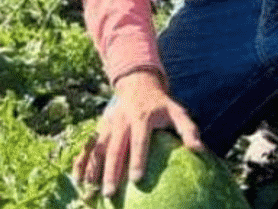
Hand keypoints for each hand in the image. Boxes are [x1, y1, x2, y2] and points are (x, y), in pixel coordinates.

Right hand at [71, 69, 202, 197]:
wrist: (138, 84)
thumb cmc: (161, 105)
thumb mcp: (177, 112)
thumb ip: (188, 130)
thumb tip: (199, 149)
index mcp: (142, 118)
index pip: (139, 141)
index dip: (137, 160)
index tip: (136, 179)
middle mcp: (122, 121)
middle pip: (115, 148)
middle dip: (111, 171)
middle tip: (110, 193)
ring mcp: (108, 124)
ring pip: (98, 148)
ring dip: (94, 169)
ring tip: (92, 189)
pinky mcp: (100, 128)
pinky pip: (88, 146)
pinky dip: (82, 162)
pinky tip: (79, 179)